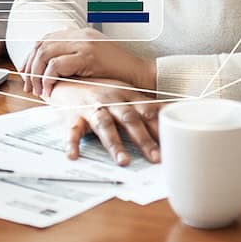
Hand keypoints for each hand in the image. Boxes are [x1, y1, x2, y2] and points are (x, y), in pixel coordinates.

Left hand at [21, 27, 156, 97]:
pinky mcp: (88, 56)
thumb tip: (51, 72)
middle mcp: (80, 34)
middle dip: (29, 67)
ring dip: (36, 75)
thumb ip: (74, 59)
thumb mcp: (93, 61)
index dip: (31, 56)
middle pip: (41, 45)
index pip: (45, 38)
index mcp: (80, 33)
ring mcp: (84, 43)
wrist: (140, 73)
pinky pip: (56, 65)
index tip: (25, 74)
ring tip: (37, 91)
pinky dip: (48, 79)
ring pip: (45, 54)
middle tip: (28, 86)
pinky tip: (50, 90)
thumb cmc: (118, 72)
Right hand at [46, 79, 162, 164]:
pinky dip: (72, 143)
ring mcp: (92, 108)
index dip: (160, 128)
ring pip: (105, 125)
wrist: (68, 80)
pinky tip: (73, 156)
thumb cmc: (102, 91)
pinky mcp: (73, 116)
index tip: (172, 144)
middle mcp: (111, 100)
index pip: (147, 112)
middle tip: (156, 158)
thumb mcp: (126, 94)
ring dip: (114, 143)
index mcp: (127, 96)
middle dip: (143, 139)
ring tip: (124, 161)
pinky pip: (73, 130)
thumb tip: (172, 117)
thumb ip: (147, 107)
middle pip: (129, 119)